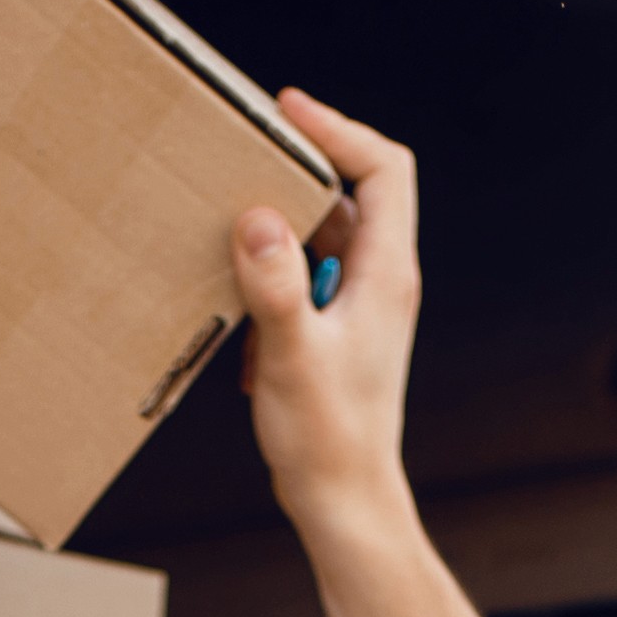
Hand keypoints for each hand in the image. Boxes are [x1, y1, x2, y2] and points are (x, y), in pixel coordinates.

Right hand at [226, 90, 418, 533]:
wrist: (345, 505)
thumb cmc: (329, 442)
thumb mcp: (292, 358)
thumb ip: (276, 285)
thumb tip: (257, 218)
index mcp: (385, 274)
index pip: (383, 169)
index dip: (339, 129)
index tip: (288, 111)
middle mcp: (380, 282)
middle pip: (349, 193)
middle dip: (297, 172)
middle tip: (245, 156)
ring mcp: (360, 307)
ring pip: (321, 237)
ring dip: (276, 233)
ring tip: (230, 237)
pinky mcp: (336, 332)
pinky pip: (303, 280)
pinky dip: (271, 282)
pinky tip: (244, 322)